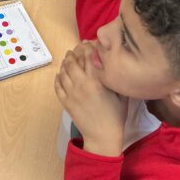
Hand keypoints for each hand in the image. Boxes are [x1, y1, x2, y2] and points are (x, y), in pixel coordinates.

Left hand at [55, 42, 126, 156]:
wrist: (103, 136)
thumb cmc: (115, 115)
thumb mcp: (121, 94)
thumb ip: (115, 77)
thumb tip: (111, 62)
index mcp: (96, 80)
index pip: (88, 56)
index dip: (87, 47)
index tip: (88, 44)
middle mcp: (82, 84)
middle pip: (73, 61)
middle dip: (73, 53)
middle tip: (75, 50)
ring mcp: (71, 93)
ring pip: (63, 72)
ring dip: (65, 63)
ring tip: (68, 59)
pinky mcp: (65, 102)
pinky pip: (57, 86)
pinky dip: (57, 78)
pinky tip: (60, 74)